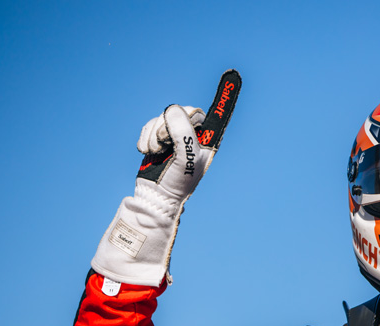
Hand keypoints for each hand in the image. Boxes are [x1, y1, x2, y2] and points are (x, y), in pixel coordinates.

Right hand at [92, 70, 241, 286]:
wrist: (155, 196)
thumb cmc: (177, 182)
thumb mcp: (186, 158)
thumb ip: (183, 132)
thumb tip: (173, 109)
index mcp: (208, 140)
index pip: (218, 114)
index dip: (226, 95)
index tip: (233, 74)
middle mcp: (194, 134)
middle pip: (183, 111)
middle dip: (168, 127)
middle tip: (166, 146)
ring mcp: (175, 134)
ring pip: (163, 117)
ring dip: (155, 135)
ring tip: (157, 153)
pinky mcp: (158, 136)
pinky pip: (150, 124)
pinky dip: (146, 138)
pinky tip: (149, 152)